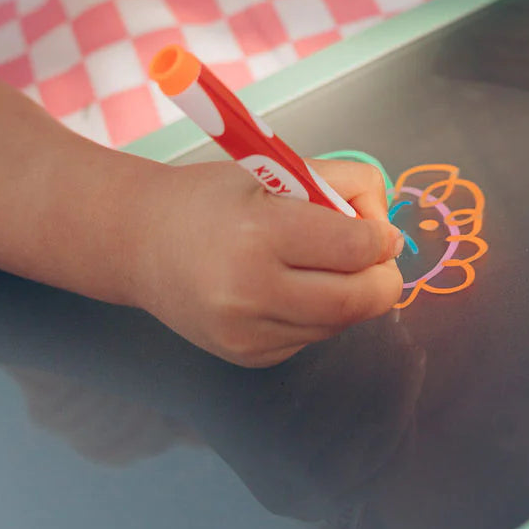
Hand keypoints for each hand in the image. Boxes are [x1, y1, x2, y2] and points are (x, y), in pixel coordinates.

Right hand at [131, 158, 403, 366]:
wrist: (141, 243)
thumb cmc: (212, 198)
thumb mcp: (276, 170)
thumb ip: (342, 185)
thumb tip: (387, 232)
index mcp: (260, 234)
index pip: (355, 248)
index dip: (380, 237)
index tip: (379, 229)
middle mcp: (251, 293)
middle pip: (357, 300)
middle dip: (383, 278)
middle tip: (380, 256)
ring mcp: (247, 334)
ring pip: (339, 323)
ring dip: (351, 295)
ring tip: (324, 262)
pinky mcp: (247, 358)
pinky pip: (311, 338)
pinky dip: (319, 313)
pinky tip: (292, 285)